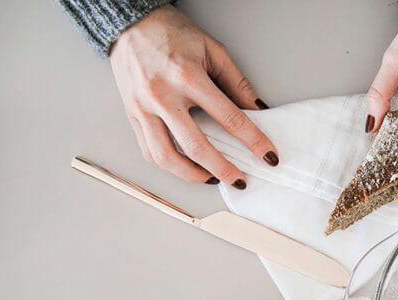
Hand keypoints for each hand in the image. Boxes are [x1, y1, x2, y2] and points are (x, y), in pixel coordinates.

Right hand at [110, 6, 277, 188]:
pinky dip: (170, 165)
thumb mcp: (213, 50)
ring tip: (212, 178)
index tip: (268, 156)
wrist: (130, 22)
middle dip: (223, 169)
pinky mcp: (131, 115)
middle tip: (240, 179)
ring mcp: (143, 108)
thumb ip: (237, 83)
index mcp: (187, 77)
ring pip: (167, 157)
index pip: (229, 118)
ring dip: (193, 175)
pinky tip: (185, 166)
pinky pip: (149, 151)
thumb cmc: (171, 32)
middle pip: (197, 147)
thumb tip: (257, 110)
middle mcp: (162, 96)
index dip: (253, 141)